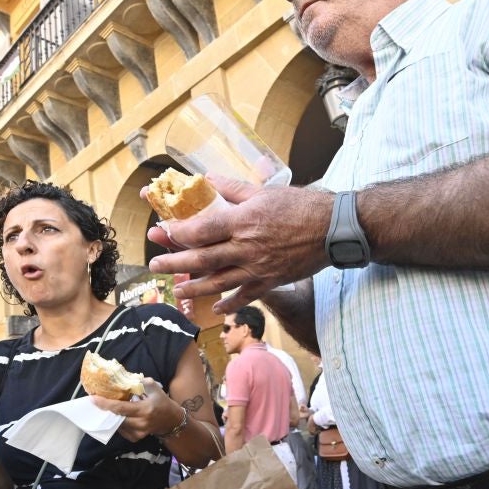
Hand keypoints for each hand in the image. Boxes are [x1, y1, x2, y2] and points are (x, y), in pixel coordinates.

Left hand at [90, 378, 183, 441]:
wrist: (171, 420)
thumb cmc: (161, 402)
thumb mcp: (154, 388)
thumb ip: (140, 382)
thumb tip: (125, 379)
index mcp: (144, 409)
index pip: (120, 408)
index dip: (105, 404)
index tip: (93, 398)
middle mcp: (140, 423)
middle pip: (116, 418)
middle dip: (104, 410)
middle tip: (96, 402)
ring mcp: (138, 433)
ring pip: (117, 425)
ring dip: (110, 417)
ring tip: (106, 408)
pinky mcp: (136, 438)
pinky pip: (121, 431)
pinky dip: (117, 423)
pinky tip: (119, 417)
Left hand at [147, 175, 333, 313]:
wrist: (335, 229)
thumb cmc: (301, 205)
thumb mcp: (266, 192)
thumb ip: (233, 189)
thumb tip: (209, 180)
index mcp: (244, 220)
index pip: (201, 229)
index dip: (178, 233)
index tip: (162, 232)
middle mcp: (247, 247)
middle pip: (202, 257)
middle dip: (175, 262)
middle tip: (154, 265)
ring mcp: (258, 268)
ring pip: (218, 281)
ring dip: (194, 286)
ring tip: (176, 288)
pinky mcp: (271, 281)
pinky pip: (245, 296)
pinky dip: (229, 303)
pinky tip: (216, 307)